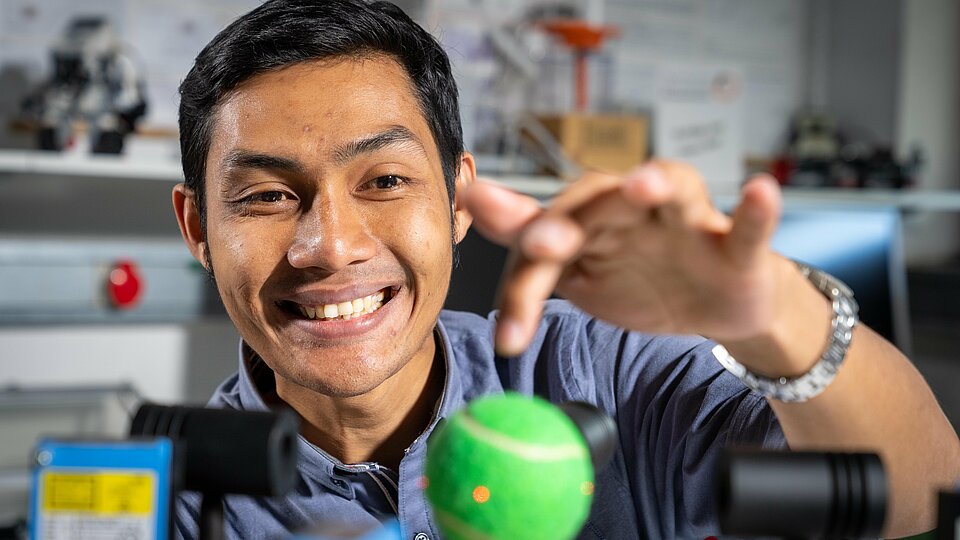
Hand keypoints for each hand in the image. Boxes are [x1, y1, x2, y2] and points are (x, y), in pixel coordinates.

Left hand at [462, 160, 801, 360]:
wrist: (715, 304)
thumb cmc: (640, 280)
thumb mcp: (579, 273)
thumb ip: (528, 248)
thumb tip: (471, 202)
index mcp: (589, 220)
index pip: (546, 242)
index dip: (523, 280)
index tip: (506, 325)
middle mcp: (632, 208)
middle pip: (595, 209)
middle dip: (569, 225)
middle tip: (541, 244)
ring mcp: (685, 222)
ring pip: (671, 193)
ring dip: (657, 184)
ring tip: (642, 184)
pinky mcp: (735, 244)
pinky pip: (747, 226)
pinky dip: (757, 211)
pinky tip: (760, 192)